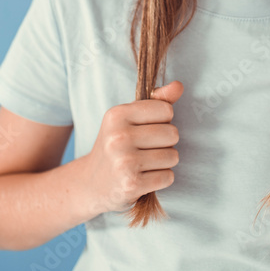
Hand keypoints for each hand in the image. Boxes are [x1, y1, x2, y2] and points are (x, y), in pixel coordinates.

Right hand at [85, 80, 183, 215]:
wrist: (90, 184)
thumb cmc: (116, 146)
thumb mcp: (128, 119)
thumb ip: (156, 101)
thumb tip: (179, 85)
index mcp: (117, 114)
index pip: (166, 110)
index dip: (163, 121)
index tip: (147, 129)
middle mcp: (118, 136)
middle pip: (173, 133)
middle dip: (166, 143)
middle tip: (146, 149)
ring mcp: (124, 162)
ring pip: (173, 156)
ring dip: (165, 162)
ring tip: (145, 164)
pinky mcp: (132, 185)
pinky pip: (168, 177)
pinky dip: (161, 178)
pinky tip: (144, 178)